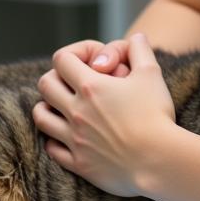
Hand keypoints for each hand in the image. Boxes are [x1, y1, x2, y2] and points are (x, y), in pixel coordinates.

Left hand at [32, 33, 176, 196]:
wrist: (158, 161)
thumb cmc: (156, 115)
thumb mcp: (152, 74)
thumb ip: (140, 50)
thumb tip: (136, 37)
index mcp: (91, 86)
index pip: (62, 59)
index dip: (75, 53)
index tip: (92, 61)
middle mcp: (76, 111)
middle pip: (45, 85)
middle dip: (58, 78)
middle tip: (76, 82)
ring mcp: (74, 138)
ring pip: (41, 116)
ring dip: (49, 106)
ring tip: (66, 106)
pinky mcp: (78, 162)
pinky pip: (51, 148)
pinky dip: (56, 139)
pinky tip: (71, 136)